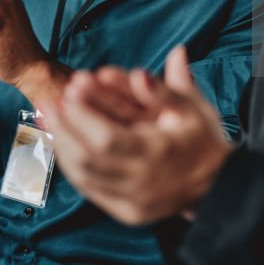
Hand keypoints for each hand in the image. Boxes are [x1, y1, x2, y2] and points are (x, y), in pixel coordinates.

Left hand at [43, 46, 232, 225]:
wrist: (218, 188)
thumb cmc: (203, 141)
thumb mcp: (194, 108)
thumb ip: (176, 83)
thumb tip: (175, 52)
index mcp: (159, 154)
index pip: (107, 139)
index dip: (81, 117)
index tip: (66, 91)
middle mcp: (143, 182)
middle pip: (88, 158)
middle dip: (63, 129)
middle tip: (45, 103)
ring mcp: (133, 201)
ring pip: (84, 176)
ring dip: (61, 146)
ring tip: (47, 120)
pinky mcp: (126, 212)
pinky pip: (90, 189)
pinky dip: (72, 166)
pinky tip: (61, 144)